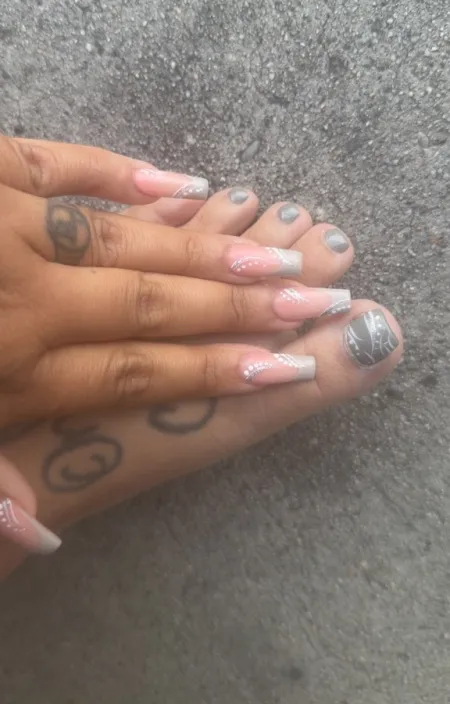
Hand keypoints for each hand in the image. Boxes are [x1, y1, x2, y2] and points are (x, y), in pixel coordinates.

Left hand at [0, 135, 339, 426]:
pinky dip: (117, 171)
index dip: (213, 370)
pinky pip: (58, 165)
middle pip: (148, 303)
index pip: (133, 373)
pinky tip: (181, 181)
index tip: (288, 365)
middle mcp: (22, 300)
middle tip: (310, 295)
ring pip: (121, 237)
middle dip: (235, 302)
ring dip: (201, 243)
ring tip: (274, 245)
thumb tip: (34, 546)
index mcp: (9, 377)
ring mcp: (2, 227)